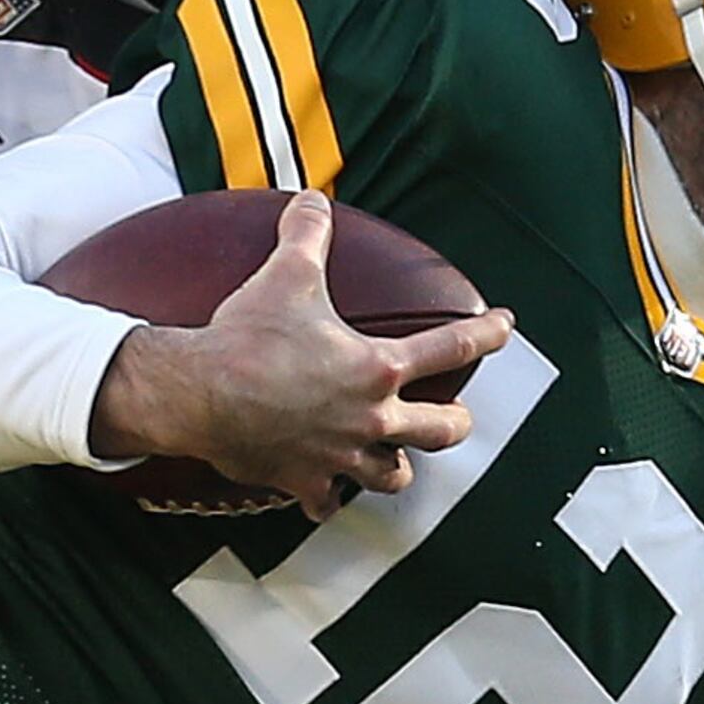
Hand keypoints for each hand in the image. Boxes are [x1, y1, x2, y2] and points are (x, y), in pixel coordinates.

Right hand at [90, 193, 512, 519]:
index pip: (452, 347)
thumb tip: (313, 201)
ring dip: (396, 467)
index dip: (486, 334)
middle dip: (454, 421)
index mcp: (378, 367)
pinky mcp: (304, 480)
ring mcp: (340, 455)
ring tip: (393, 460)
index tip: (504, 327)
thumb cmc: (246, 340)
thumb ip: (307, 236)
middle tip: (454, 416)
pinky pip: (327, 502)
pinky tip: (325, 494)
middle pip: (442, 430)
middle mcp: (371, 417)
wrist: (199, 393)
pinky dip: (327, 499)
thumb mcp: (285, 276)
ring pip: (393, 476)